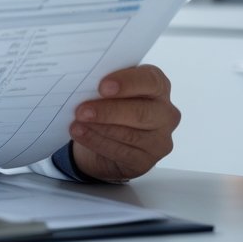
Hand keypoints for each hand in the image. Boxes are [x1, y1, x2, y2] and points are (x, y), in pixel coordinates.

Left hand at [70, 64, 179, 182]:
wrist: (101, 136)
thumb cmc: (109, 104)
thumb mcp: (109, 89)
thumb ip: (106, 83)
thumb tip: (87, 81)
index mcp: (158, 86)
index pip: (151, 81)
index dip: (127, 83)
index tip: (102, 87)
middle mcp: (165, 113)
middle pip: (141, 112)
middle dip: (108, 111)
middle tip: (82, 110)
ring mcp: (160, 139)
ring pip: (130, 135)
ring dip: (99, 128)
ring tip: (77, 122)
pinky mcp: (147, 160)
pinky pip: (122, 152)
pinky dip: (97, 142)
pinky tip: (81, 134)